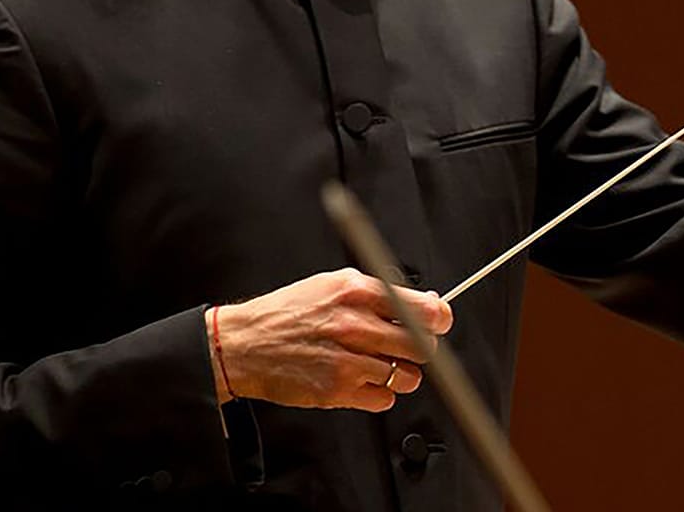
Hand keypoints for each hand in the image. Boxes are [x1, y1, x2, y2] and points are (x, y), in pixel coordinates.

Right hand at [210, 268, 453, 409]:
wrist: (243, 344)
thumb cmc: (287, 314)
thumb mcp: (332, 285)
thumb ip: (378, 292)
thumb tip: (426, 303)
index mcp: (356, 292)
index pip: (422, 309)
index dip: (438, 319)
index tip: (439, 323)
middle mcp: (354, 325)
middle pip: (421, 345)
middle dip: (420, 348)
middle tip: (407, 346)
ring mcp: (346, 360)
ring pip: (407, 376)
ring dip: (401, 373)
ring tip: (381, 364)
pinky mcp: (337, 391)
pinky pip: (384, 399)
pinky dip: (380, 393)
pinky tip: (364, 380)